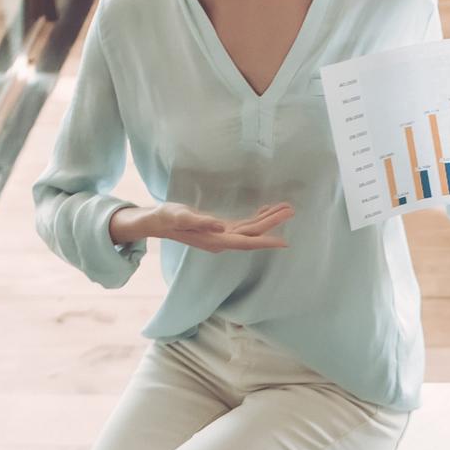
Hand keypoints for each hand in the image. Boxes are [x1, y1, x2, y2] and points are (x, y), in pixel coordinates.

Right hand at [116, 200, 292, 252]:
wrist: (158, 222)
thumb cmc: (169, 218)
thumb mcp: (182, 217)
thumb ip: (202, 222)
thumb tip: (221, 226)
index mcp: (216, 240)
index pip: (246, 242)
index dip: (265, 241)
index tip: (284, 241)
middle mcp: (223, 240)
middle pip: (253, 234)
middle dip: (272, 223)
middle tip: (291, 209)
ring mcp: (223, 235)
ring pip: (251, 229)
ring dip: (268, 219)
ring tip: (286, 207)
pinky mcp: (221, 229)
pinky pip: (244, 225)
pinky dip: (256, 217)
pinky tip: (266, 210)